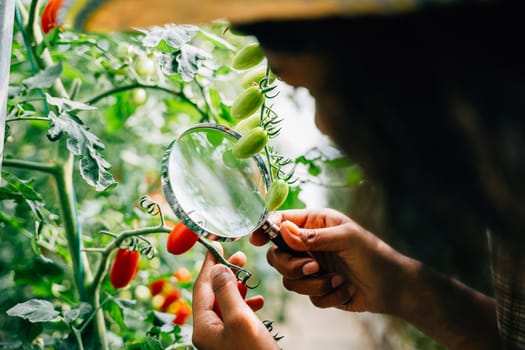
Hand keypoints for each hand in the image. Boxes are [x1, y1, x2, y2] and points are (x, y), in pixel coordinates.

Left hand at [192, 243, 279, 349]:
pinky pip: (235, 316)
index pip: (201, 288)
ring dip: (236, 286)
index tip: (215, 246)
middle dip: (225, 273)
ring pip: (225, 303)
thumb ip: (227, 291)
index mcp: (202, 327)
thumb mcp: (241, 319)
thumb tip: (218, 268)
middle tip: (238, 256)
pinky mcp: (235, 342)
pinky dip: (244, 304)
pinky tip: (257, 300)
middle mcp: (208, 332)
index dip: (208, 265)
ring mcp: (221, 338)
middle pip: (212, 294)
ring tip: (248, 273)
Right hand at [251, 208, 405, 314]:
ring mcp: (312, 267)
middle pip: (277, 256)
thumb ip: (312, 236)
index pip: (281, 222)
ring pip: (289, 280)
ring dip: (313, 284)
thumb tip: (282, 229)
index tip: (255, 239)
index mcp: (314, 224)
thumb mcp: (345, 238)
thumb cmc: (372, 254)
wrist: (392, 287)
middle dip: (292, 266)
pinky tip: (345, 288)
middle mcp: (308, 244)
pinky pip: (307, 296)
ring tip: (337, 280)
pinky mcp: (318, 289)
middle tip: (313, 268)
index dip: (265, 229)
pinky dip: (327, 295)